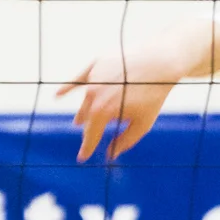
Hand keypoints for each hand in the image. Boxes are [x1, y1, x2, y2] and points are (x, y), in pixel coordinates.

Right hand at [57, 48, 182, 161]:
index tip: (82, 158)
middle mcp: (93, 94)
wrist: (161, 61)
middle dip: (89, 129)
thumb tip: (110, 154)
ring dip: (84, 112)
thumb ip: (125, 141)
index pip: (90, 134)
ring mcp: (93, 78)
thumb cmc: (154, 94)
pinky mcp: (96, 64)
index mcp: (102, 111)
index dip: (87, 148)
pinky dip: (68, 88)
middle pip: (87, 117)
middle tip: (89, 138)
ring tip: (78, 121)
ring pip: (86, 100)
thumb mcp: (143, 123)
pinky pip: (79, 79)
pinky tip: (58, 96)